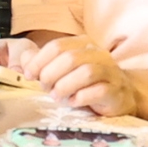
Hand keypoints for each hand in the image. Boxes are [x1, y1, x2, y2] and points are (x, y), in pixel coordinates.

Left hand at [0, 33, 135, 120]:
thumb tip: (25, 59)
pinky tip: (73, 102)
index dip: (39, 61)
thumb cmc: (88, 83)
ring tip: (56, 96)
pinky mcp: (116, 90)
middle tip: (45, 88)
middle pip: (69, 58)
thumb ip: (44, 62)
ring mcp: (110, 71)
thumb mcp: (65, 70)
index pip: (57, 46)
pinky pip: (97, 91)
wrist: (122, 95)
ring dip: (65, 86)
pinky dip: (81, 98)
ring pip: (85, 73)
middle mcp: (98, 54)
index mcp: (83, 44)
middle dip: (51, 75)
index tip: (29, 75)